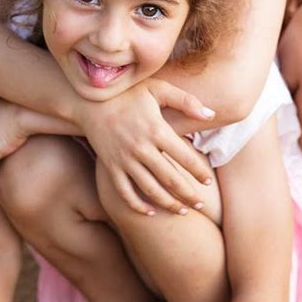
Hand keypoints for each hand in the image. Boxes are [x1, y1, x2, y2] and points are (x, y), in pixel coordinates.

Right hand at [75, 79, 214, 215]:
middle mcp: (141, 148)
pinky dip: (138, 206)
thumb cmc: (128, 93)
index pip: (185, 157)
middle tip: (200, 205)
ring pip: (151, 190)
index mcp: (156, 129)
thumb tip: (211, 114)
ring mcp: (125, 159)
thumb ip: (185, 100)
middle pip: (171, 179)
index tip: (209, 181)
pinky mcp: (111, 166)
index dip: (200, 172)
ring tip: (182, 211)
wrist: (90, 100)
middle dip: (188, 195)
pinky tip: (151, 212)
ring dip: (168, 204)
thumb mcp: (158, 89)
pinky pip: (125, 192)